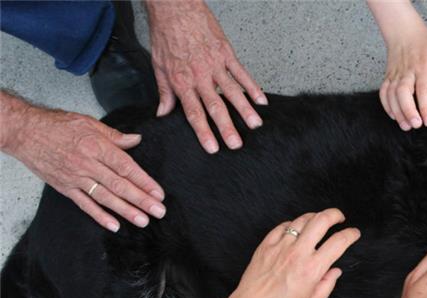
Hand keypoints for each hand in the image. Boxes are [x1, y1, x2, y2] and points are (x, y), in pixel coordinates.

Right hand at [0, 94, 164, 231]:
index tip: (159, 193)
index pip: (126, 167)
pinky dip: (100, 216)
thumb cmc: (57, 125)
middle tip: (159, 211)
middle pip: (119, 185)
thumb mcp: (88, 123)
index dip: (144, 181)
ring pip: (105, 197)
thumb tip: (137, 140)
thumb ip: (114, 136)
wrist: (24, 132)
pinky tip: (114, 225)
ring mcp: (75, 177)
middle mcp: (87, 164)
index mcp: (96, 146)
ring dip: (126, 211)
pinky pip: (85, 204)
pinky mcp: (65, 187)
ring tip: (143, 221)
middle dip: (141, 200)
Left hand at [146, 0, 266, 152]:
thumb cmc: (167, 35)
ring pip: (232, 91)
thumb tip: (162, 114)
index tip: (212, 148)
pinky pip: (241, 72)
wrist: (174, 7)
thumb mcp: (159, 66)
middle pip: (215, 106)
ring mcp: (215, 64)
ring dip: (245, 109)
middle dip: (227, 127)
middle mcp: (200, 76)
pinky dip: (252, 86)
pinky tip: (261, 100)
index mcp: (182, 82)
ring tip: (255, 125)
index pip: (194, 112)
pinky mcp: (225, 53)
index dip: (203, 132)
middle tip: (236, 144)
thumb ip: (165, 92)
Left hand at [222, 209, 360, 297]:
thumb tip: (335, 271)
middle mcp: (297, 254)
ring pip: (302, 220)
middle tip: (339, 218)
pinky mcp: (265, 246)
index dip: (351, 234)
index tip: (354, 233)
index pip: (338, 242)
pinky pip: (283, 226)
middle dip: (334, 214)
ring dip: (315, 217)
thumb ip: (327, 285)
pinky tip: (297, 230)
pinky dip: (293, 224)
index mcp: (312, 269)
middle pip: (321, 220)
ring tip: (319, 222)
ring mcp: (280, 247)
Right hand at [370, 1, 426, 129]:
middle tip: (416, 124)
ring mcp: (395, 75)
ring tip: (406, 126)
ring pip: (392, 95)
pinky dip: (387, 106)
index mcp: (422, 67)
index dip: (425, 107)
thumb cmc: (424, 45)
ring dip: (398, 112)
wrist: (404, 33)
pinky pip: (384, 93)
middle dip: (408, 111)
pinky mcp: (387, 77)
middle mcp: (407, 72)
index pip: (423, 90)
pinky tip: (394, 116)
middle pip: (403, 93)